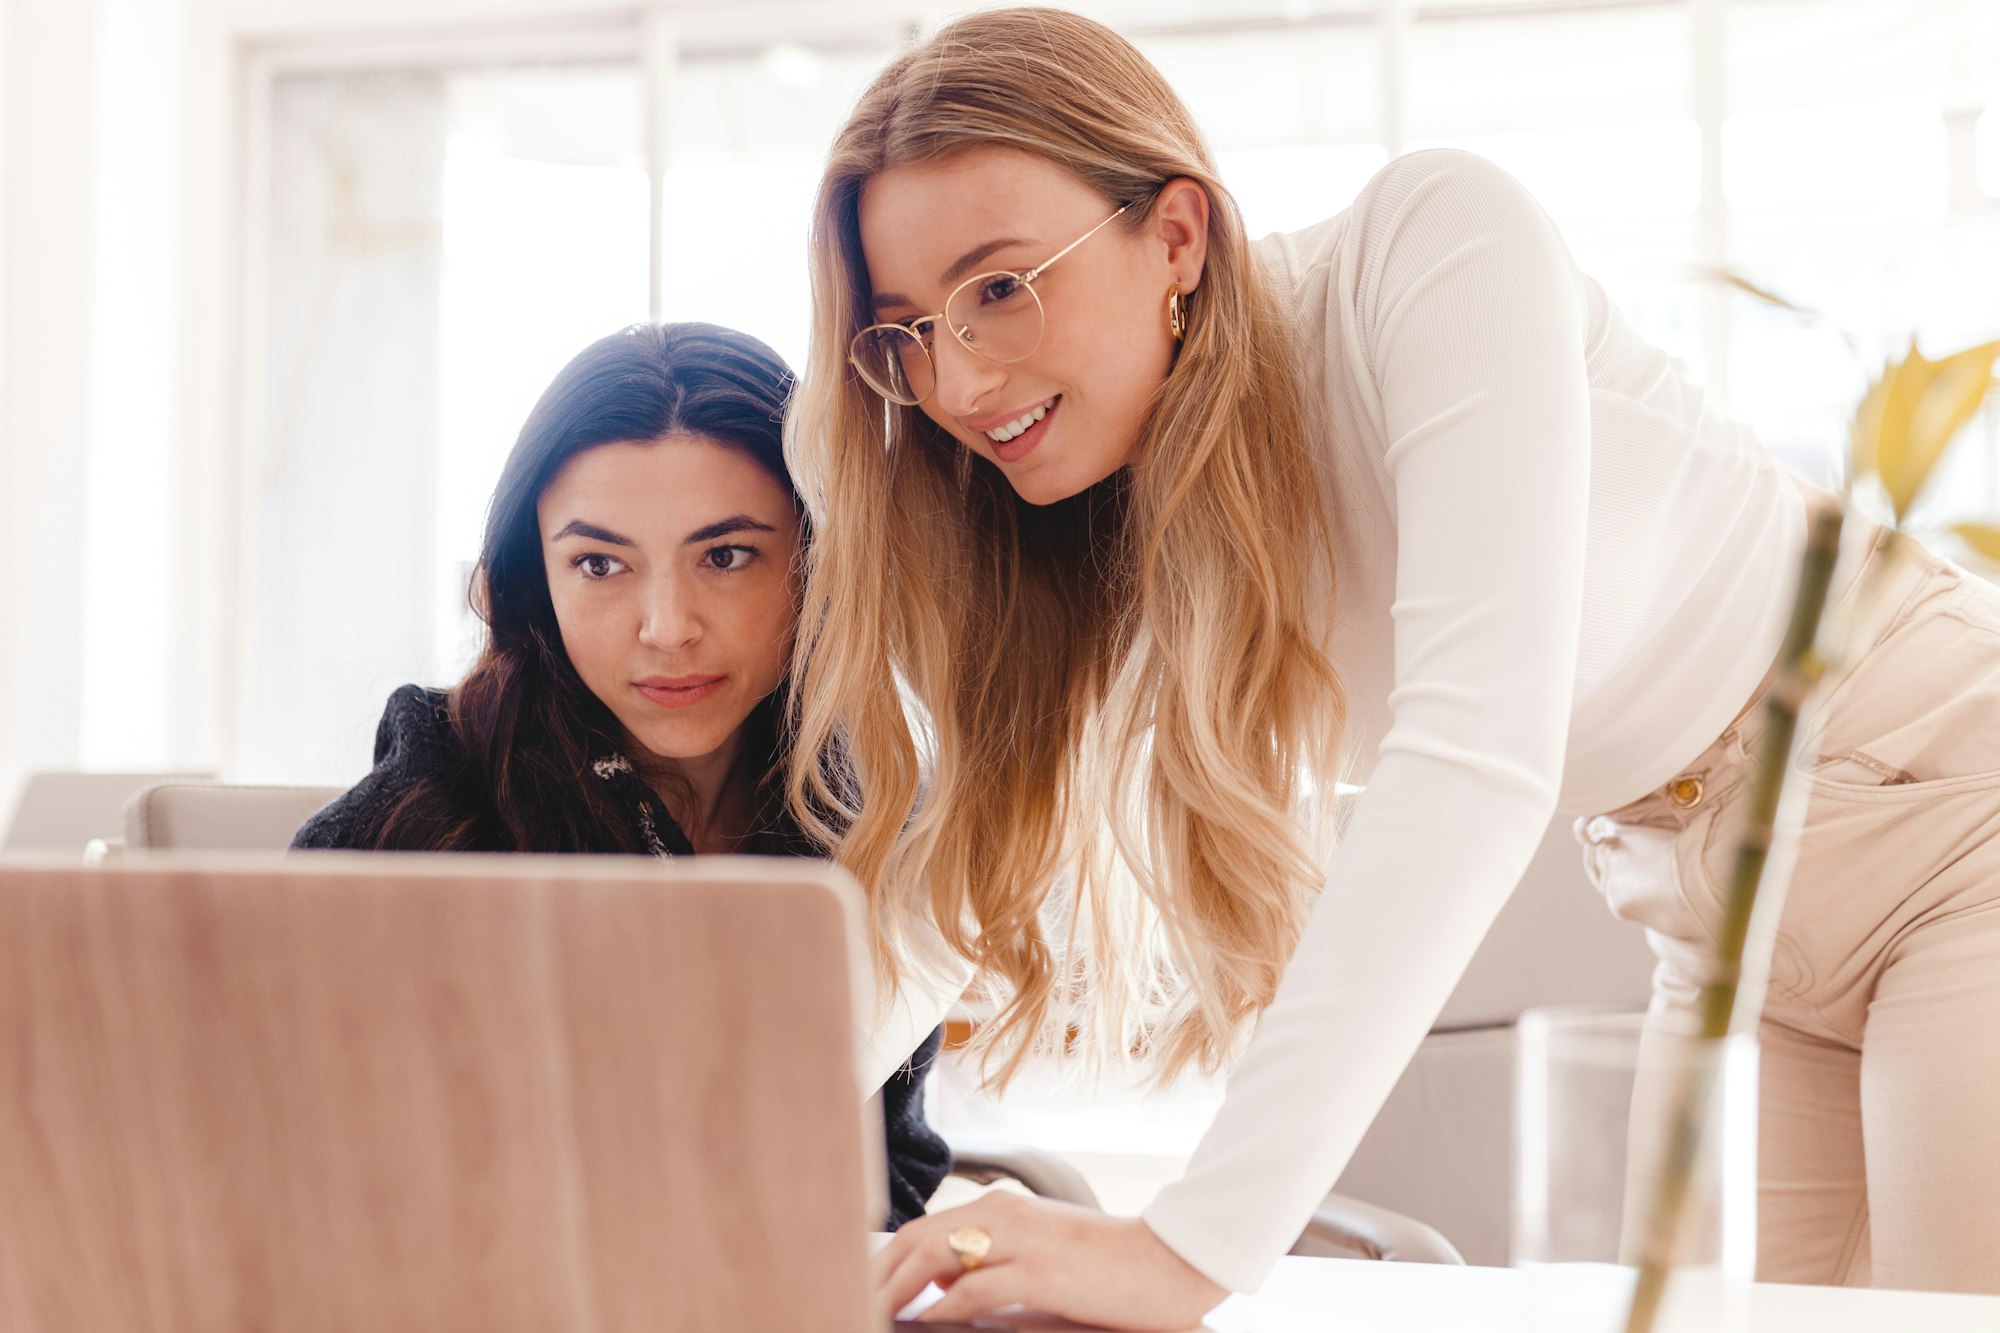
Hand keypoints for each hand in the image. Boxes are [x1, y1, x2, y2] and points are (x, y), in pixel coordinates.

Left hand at [874, 1191, 1228, 1329]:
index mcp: (999, 1207)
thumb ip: (990, 1262)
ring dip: (894, 1291)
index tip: (858, 1289)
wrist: (1165, 1262)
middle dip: (875, 1276)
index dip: (883, 1262)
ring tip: (870, 1315)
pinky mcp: (1039, 1271)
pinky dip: (941, 1307)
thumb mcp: (1038, 1253)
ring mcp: (1020, 1240)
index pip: (921, 1230)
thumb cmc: (1104, 1264)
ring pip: (933, 1258)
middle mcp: (1002, 1214)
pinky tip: (922, 1322)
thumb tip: (942, 1286)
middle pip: (915, 1240)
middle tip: (846, 1305)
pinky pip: (974, 1289)